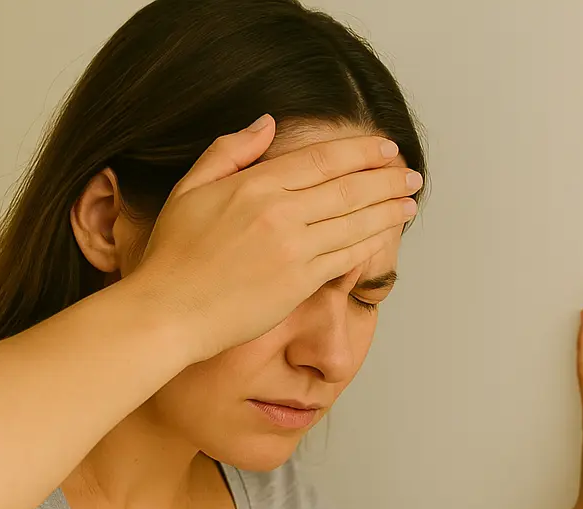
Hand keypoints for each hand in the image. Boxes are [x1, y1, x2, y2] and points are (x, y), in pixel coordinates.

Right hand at [128, 114, 419, 362]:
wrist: (171, 311)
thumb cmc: (174, 256)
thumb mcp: (191, 189)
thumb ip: (230, 151)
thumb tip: (267, 123)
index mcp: (256, 183)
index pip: (324, 159)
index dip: (362, 152)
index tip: (386, 149)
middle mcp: (281, 212)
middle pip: (349, 187)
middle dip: (388, 180)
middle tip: (412, 176)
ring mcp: (293, 249)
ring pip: (355, 222)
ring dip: (388, 210)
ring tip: (411, 203)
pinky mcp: (299, 283)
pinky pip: (346, 258)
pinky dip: (371, 243)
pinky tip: (386, 235)